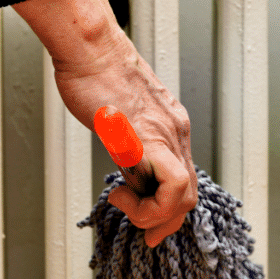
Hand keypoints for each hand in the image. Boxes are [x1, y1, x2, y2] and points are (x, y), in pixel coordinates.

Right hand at [12, 0, 197, 246]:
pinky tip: (122, 196)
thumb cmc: (95, 74)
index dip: (168, 212)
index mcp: (171, 126)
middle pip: (189, 195)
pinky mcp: (150, 139)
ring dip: (153, 215)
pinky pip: (173, 186)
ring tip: (123, 203)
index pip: (183, 180)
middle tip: (139, 229)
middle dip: (163, 222)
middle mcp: (176, 131)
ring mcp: (168, 135)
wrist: (90, 49)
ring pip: (185, 196)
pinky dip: (151, 206)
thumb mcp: (117, 120)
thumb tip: (128, 178)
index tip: (146, 225)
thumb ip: (129, 149)